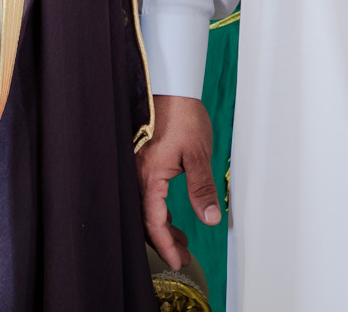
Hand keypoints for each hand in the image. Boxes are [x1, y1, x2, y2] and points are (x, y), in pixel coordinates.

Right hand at [138, 94, 219, 270]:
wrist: (169, 85)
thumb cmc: (182, 114)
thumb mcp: (198, 154)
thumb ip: (202, 188)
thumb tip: (210, 218)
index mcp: (150, 176)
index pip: (154, 222)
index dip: (166, 245)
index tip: (178, 260)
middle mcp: (137, 174)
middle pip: (145, 219)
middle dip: (163, 241)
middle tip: (180, 256)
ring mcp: (137, 167)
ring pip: (144, 207)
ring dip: (161, 225)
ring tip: (181, 239)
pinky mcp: (141, 160)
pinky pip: (146, 193)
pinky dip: (158, 208)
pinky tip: (171, 212)